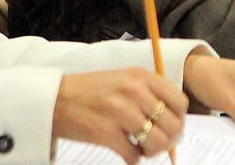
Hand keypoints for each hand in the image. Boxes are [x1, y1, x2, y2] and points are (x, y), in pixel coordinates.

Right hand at [52, 68, 187, 163]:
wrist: (56, 99)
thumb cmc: (90, 91)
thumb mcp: (123, 79)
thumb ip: (147, 93)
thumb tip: (172, 119)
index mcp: (141, 77)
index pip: (179, 101)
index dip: (179, 118)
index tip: (171, 126)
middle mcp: (134, 91)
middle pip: (172, 124)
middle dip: (169, 139)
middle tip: (158, 143)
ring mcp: (120, 112)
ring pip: (157, 142)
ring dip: (152, 151)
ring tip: (142, 149)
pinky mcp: (106, 133)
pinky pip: (133, 155)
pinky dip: (133, 158)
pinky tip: (127, 153)